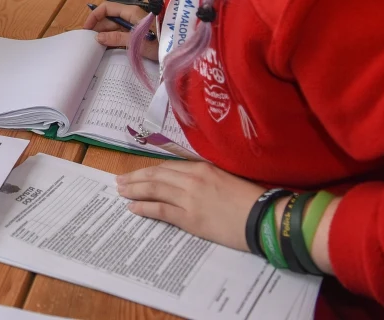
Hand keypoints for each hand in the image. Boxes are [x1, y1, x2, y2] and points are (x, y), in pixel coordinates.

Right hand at [83, 1, 157, 59]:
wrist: (180, 50)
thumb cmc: (160, 43)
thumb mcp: (136, 41)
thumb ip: (116, 38)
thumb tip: (97, 37)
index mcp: (131, 12)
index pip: (107, 7)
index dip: (95, 15)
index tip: (86, 28)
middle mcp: (133, 16)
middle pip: (110, 17)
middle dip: (98, 26)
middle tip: (88, 40)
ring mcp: (136, 25)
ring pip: (115, 26)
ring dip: (105, 33)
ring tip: (95, 44)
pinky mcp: (140, 34)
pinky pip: (122, 33)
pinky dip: (114, 38)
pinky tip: (108, 46)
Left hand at [115, 161, 266, 252]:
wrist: (263, 218)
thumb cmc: (250, 199)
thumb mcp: (226, 179)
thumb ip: (205, 177)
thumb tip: (187, 181)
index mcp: (202, 167)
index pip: (167, 166)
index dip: (149, 170)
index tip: (137, 172)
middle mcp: (192, 179)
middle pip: (156, 175)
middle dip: (135, 177)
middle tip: (120, 181)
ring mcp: (189, 198)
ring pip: (154, 189)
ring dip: (134, 190)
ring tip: (121, 191)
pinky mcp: (190, 217)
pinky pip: (160, 210)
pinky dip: (144, 207)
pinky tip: (133, 208)